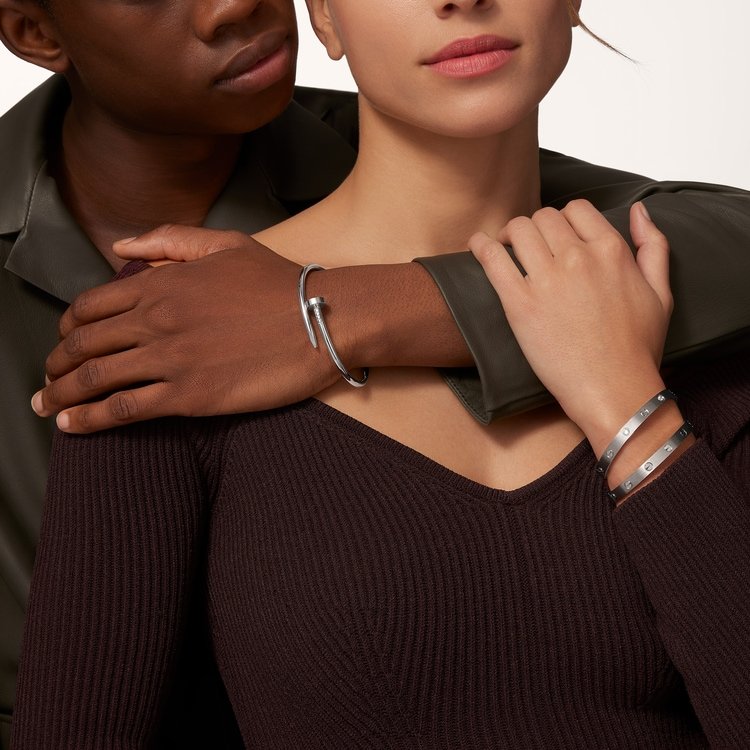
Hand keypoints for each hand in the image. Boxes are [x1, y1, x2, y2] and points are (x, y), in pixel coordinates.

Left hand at [32, 227, 342, 432]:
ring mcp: (170, 359)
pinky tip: (72, 427)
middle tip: (48, 381)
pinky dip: (90, 420)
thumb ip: (168, 241)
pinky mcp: (190, 396)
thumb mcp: (224, 244)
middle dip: (55, 365)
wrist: (321, 320)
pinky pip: (124, 410)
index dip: (68, 327)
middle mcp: (155, 319)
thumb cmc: (278, 283)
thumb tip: (121, 247)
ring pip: (95, 379)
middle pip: (83, 345)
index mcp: (160, 283)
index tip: (65, 343)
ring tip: (45, 407)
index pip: (90, 307)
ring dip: (60, 395)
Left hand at [470, 200, 673, 454]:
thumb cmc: (636, 348)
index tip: (556, 234)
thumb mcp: (661, 292)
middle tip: (528, 244)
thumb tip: (639, 211)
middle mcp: (579, 258)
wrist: (613, 388)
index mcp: (611, 250)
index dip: (563, 218)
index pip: (576, 209)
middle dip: (535, 227)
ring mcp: (547, 280)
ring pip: (517, 230)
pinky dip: (480, 246)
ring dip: (509, 234)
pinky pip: (492, 259)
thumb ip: (652, 246)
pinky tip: (477, 245)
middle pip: (544, 217)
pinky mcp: (520, 304)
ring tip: (504, 247)